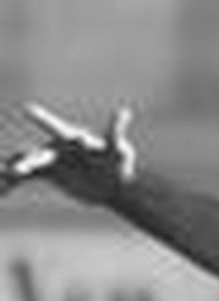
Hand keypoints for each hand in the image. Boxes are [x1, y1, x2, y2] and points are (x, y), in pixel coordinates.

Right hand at [0, 104, 136, 202]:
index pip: (56, 127)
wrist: (113, 187)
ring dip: (18, 168)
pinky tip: (4, 192)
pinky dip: (14, 183)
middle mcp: (58, 147)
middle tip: (18, 167)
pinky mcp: (49, 175)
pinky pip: (28, 178)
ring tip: (8, 175)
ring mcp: (51, 161)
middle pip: (40, 152)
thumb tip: (124, 111)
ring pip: (30, 163)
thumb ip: (116, 132)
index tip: (28, 108)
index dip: (42, 118)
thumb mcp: (120, 150)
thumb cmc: (118, 164)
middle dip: (29, 159)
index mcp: (71, 137)